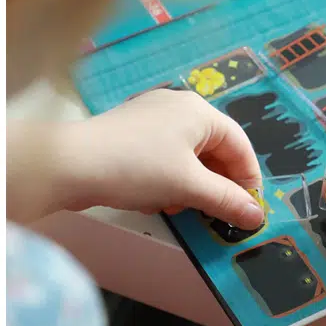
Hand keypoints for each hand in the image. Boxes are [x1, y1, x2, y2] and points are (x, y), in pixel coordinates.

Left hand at [7, 89, 264, 228]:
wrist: (68, 165)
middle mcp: (179, 108)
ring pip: (190, 158)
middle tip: (215, 213)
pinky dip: (169, 180)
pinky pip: (165, 158)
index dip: (249, 180)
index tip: (249, 209)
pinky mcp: (132, 134)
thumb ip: (228, 201)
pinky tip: (156, 199)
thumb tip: (258, 216)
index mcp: (199, 112)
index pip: (240, 145)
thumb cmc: (137, 168)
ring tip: (178, 207)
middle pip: (215, 151)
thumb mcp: (189, 187)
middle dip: (216, 185)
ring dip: (191, 187)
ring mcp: (153, 119)